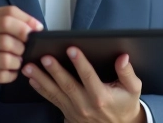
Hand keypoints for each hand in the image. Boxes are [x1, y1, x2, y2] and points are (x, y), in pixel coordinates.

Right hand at [0, 6, 42, 108]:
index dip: (27, 20)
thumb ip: (16, 25)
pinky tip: (10, 72)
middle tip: (26, 49)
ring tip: (17, 62)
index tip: (38, 29)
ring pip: (5, 56)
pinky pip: (3, 74)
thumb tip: (37, 27)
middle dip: (22, 40)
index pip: (9, 12)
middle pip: (6, 29)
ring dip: (18, 60)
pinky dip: (12, 74)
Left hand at [23, 47, 145, 122]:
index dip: (80, 63)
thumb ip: (127, 72)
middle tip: (45, 57)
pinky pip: (52, 100)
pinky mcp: (67, 113)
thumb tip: (123, 57)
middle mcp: (86, 105)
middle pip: (68, 85)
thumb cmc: (125, 104)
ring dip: (41, 79)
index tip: (72, 49)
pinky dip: (41, 90)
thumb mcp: (133, 88)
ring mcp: (75, 110)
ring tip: (29, 68)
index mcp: (101, 97)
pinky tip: (32, 80)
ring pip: (55, 93)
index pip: (89, 77)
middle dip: (55, 70)